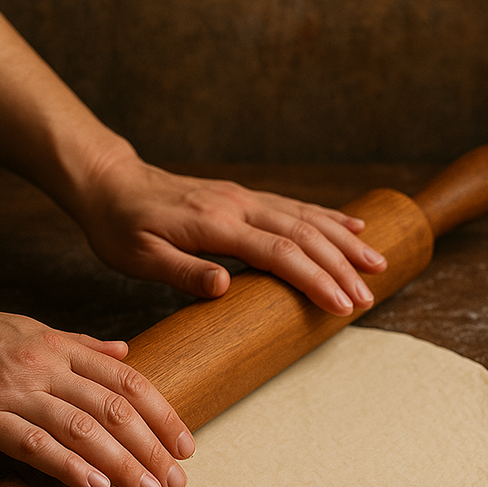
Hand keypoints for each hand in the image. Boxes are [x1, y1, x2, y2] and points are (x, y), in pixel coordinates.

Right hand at [0, 303, 193, 486]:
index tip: (185, 444)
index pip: (128, 382)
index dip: (162, 414)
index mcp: (64, 349)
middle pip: (113, 409)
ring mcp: (16, 393)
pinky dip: (68, 465)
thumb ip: (83, 346)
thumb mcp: (37, 331)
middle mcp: (47, 369)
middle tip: (176, 480)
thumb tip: (125, 352)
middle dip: (151, 447)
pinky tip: (96, 485)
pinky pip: (32, 444)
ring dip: (121, 463)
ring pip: (81, 429)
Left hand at [75, 150, 386, 315]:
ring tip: (377, 260)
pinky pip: (295, 205)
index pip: (278, 254)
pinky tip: (350, 224)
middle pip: (304, 234)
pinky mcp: (244, 196)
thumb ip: (183, 272)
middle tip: (368, 295)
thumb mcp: (139, 257)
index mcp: (215, 224)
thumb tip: (226, 287)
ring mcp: (244, 197)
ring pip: (307, 216)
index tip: (342, 305)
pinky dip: (328, 216)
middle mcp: (238, 205)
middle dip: (341, 266)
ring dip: (344, 240)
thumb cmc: (121, 225)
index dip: (315, 279)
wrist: (110, 182)